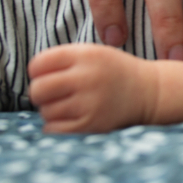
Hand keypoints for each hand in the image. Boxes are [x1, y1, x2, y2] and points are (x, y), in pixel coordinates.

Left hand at [28, 44, 154, 132]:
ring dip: (52, 111)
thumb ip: (62, 60)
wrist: (151, 92)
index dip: (38, 72)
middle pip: (38, 89)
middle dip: (41, 94)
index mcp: (86, 55)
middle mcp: (88, 77)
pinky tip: (73, 118)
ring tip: (71, 105)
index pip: (38, 64)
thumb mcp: (94, 54)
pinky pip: (54, 129)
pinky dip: (58, 126)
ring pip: (46, 111)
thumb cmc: (114, 73)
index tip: (50, 76)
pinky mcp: (92, 124)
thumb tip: (31, 80)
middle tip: (55, 95)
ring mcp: (91, 102)